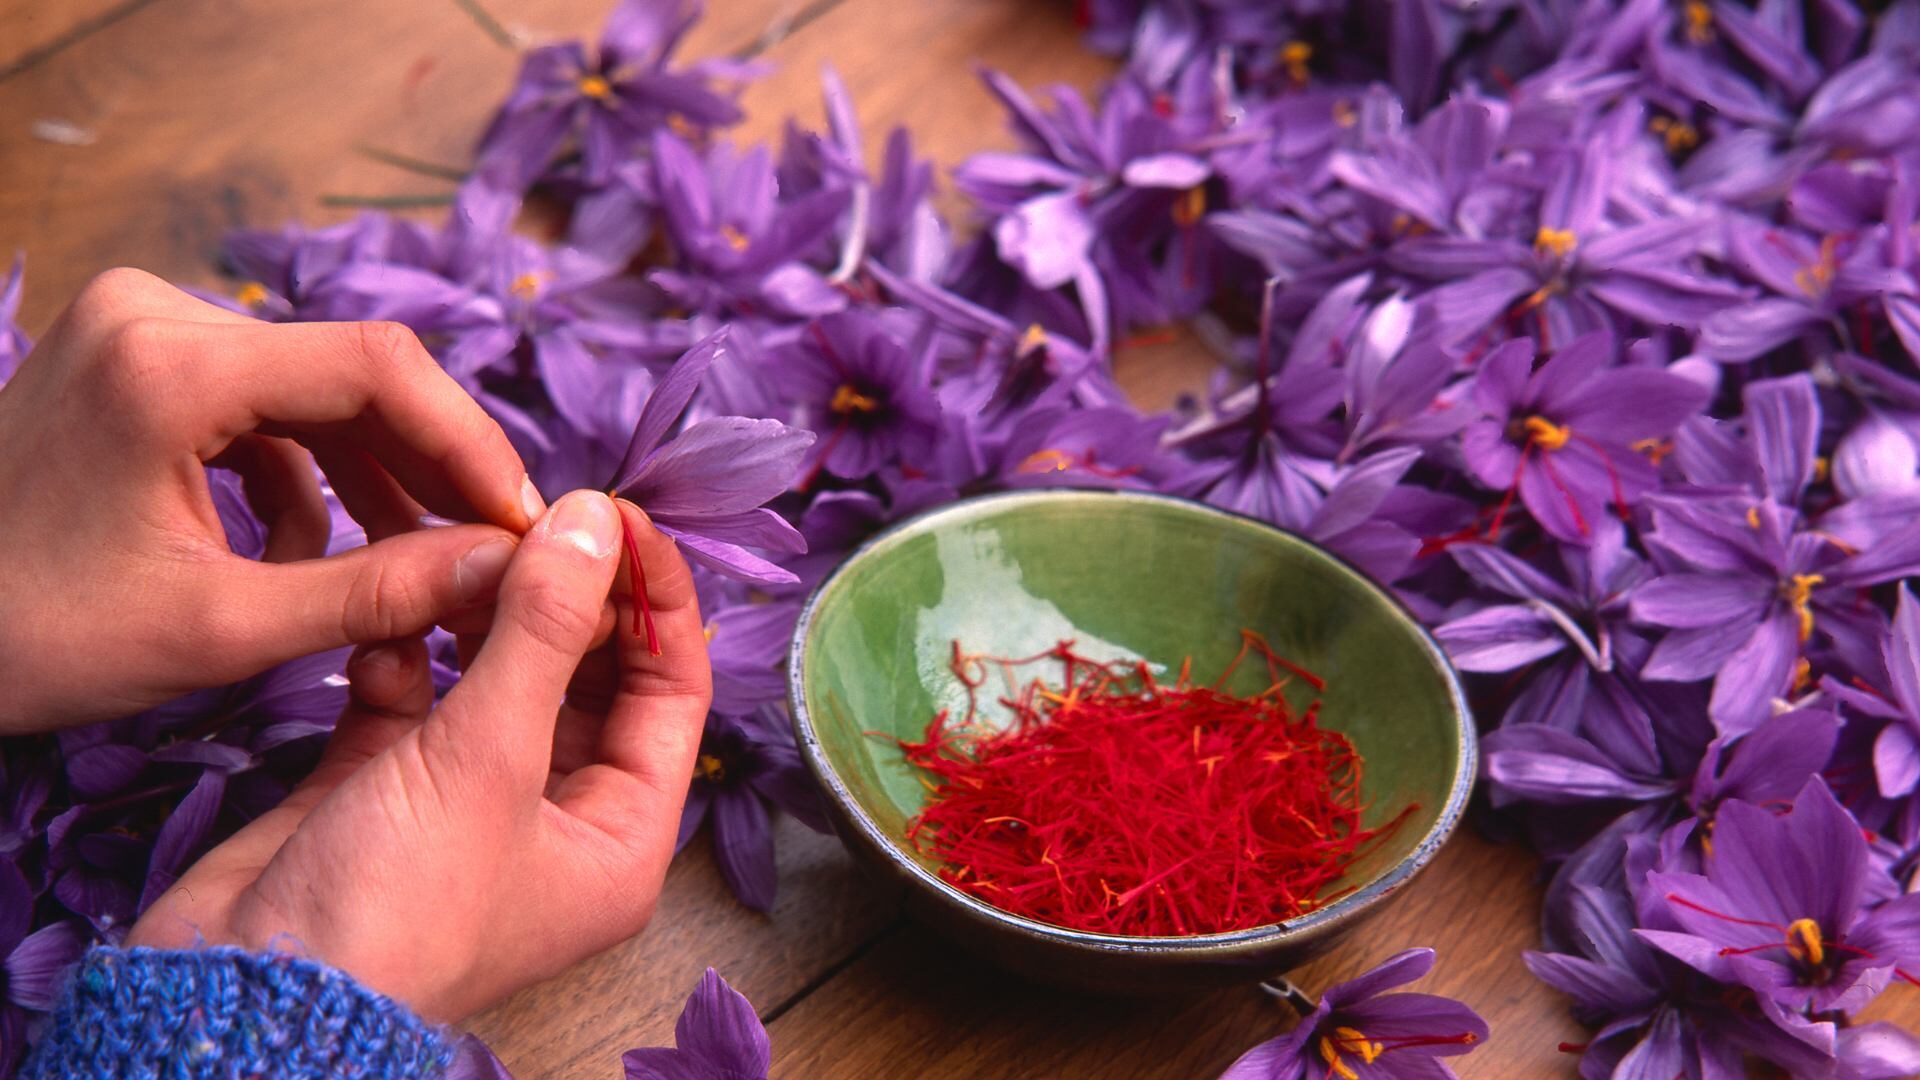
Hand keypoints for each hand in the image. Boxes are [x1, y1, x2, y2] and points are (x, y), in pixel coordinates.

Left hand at [0, 268, 543, 728]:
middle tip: (494, 549)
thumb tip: (506, 571)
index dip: (470, 443)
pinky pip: (264, 404)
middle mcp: (156, 314)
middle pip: (354, 372)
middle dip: (432, 467)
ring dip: (376, 477)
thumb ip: (377, 594)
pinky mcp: (136, 358)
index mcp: (169, 364)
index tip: (524, 522)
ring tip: (413, 566)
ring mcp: (141, 328)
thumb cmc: (32, 638)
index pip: (376, 367)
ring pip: (316, 391)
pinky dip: (307, 474)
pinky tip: (310, 551)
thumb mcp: (219, 630)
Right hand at [126, 492, 712, 1020]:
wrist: (243, 994)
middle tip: (525, 521)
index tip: (619, 514)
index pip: (672, 690)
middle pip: (587, 676)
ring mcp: (469, 800)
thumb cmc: (395, 909)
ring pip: (497, 677)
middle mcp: (556, 818)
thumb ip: (545, 630)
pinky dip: (402, 657)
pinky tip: (383, 633)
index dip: (653, 599)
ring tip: (453, 555)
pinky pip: (415, 697)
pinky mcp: (386, 785)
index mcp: (620, 836)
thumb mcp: (491, 757)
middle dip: (560, 597)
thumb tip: (597, 521)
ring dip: (477, 615)